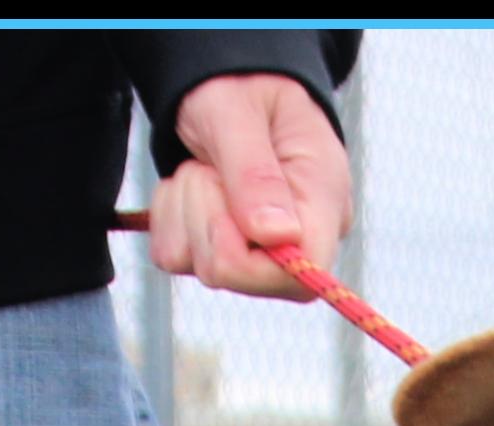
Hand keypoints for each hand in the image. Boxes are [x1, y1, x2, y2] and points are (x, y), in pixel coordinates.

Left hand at [147, 71, 352, 297]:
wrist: (225, 80)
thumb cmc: (241, 84)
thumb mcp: (239, 111)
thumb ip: (255, 173)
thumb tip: (278, 236)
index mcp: (322, 202)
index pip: (298, 276)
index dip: (244, 255)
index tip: (222, 196)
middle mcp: (300, 240)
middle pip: (237, 275)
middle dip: (205, 215)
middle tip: (213, 167)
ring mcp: (263, 254)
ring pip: (201, 267)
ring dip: (184, 210)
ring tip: (207, 168)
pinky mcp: (224, 254)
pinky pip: (176, 258)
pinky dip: (170, 217)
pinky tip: (194, 185)